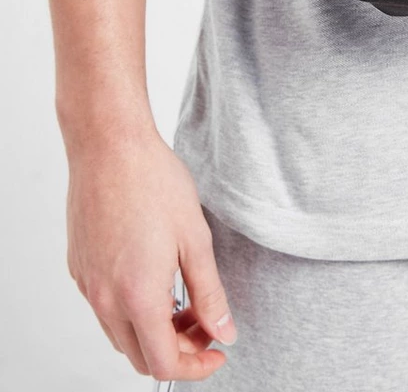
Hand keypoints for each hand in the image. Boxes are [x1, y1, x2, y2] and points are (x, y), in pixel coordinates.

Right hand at [65, 123, 236, 381]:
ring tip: (183, 299)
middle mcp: (105, 298)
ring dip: (153, 331)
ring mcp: (87, 283)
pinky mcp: (79, 266)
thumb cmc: (154, 182)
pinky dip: (131, 310)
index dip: (196, 367)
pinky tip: (155, 278)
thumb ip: (210, 293)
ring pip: (120, 334)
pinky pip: (104, 308)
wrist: (110, 145)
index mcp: (137, 296)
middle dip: (177, 350)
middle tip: (205, 322)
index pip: (164, 364)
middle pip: (140, 356)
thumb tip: (224, 331)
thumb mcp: (196, 238)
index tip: (218, 350)